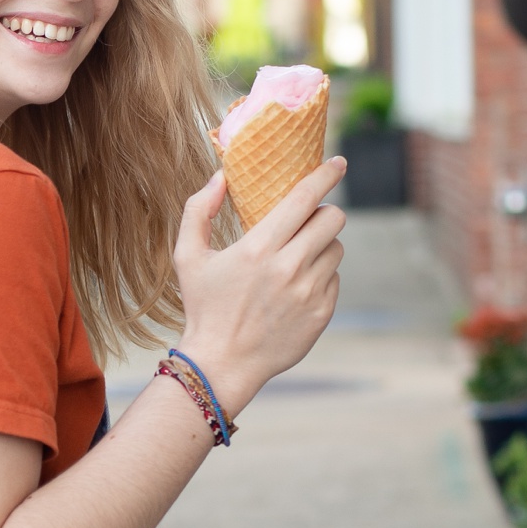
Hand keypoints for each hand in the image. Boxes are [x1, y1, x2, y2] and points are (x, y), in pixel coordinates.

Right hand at [172, 157, 345, 417]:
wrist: (221, 364)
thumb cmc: (203, 308)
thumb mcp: (187, 257)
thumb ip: (199, 210)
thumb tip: (221, 176)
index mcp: (258, 248)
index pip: (305, 198)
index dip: (326, 175)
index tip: (338, 163)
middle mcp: (289, 267)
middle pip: (333, 219)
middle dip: (324, 213)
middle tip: (309, 221)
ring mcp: (308, 292)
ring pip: (337, 249)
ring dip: (322, 246)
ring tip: (297, 258)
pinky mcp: (321, 314)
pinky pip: (334, 279)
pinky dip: (320, 277)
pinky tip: (296, 289)